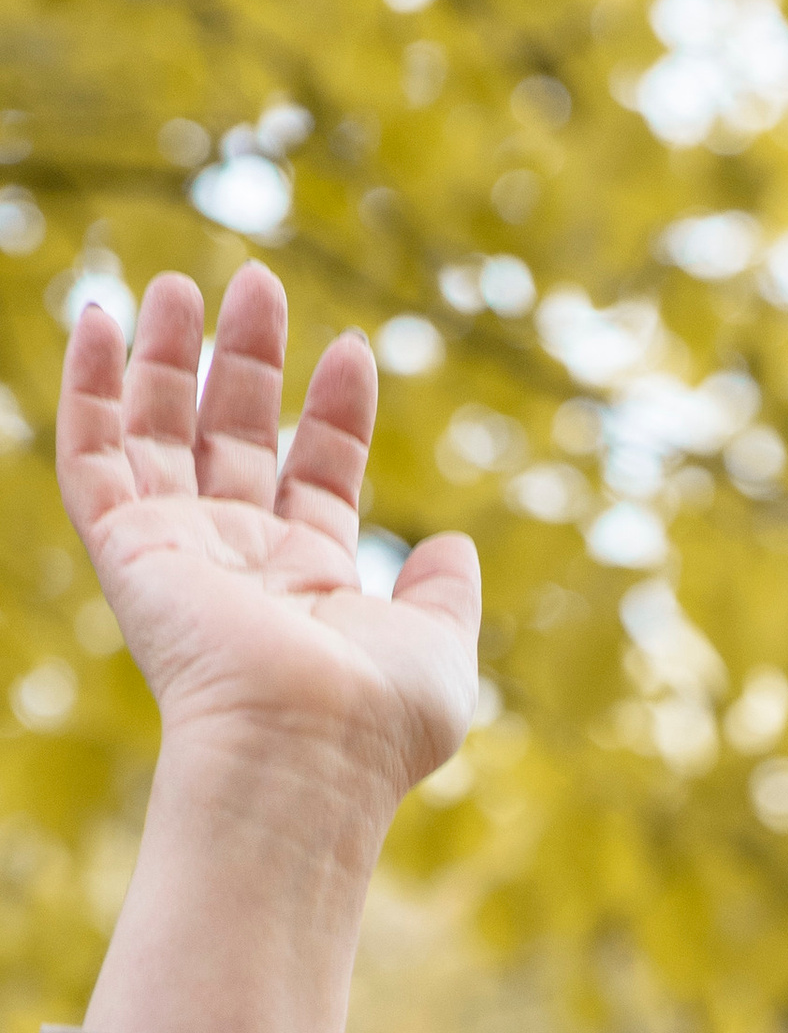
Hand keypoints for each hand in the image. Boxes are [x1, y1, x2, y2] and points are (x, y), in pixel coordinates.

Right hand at [62, 264, 479, 1032]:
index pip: (317, 475)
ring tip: (179, 284)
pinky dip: (90, 387)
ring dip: (165, 358)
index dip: (334, 412)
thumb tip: (451, 543)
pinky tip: (100, 319)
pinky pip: (92, 454)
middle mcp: (242, 563)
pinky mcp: (128, 549)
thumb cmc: (378, 720)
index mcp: (313, 582)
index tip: (352, 349)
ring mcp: (181, 553)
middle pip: (236, 439)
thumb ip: (446, 593)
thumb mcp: (439, 647)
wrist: (303, 749)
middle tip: (259, 283)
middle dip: (247, 361)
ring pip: (159, 434)